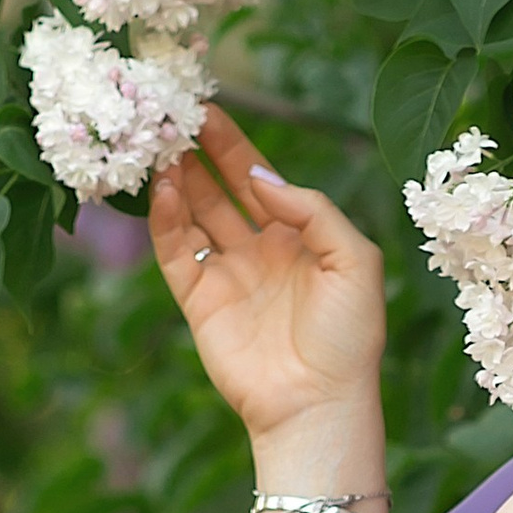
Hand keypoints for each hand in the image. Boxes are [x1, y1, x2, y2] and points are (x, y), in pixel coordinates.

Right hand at [150, 105, 386, 464]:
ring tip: (158, 143)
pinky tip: (162, 190)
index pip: (257, 176)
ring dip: (175, 179)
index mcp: (298, 235)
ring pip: (192, 214)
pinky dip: (165, 220)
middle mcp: (258, 249)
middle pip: (218, 187)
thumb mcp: (353, 259)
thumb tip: (260, 176)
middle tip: (170, 115)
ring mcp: (226, 274)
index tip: (206, 107)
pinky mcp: (198, 302)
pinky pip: (176, 251)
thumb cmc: (349, 336)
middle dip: (195, 152)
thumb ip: (312, 209)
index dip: (232, 143)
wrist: (318, 404)